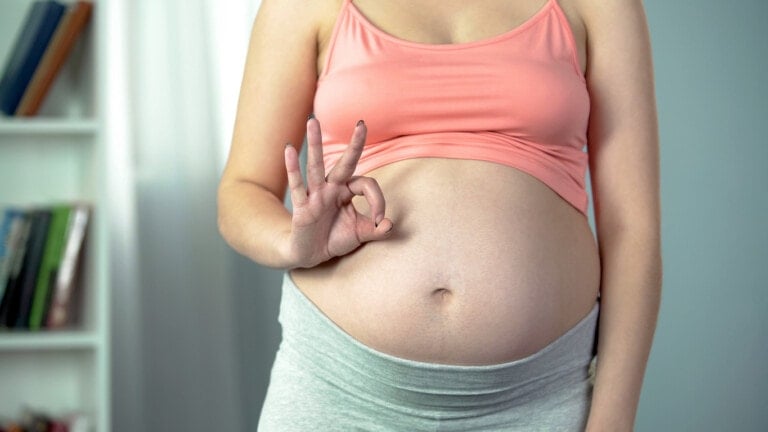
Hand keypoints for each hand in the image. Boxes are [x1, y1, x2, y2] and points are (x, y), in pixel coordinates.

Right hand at [283, 117, 393, 267]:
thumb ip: (377, 230)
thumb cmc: (335, 238)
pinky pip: (298, 185)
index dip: (378, 201)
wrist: (311, 254)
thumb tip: (389, 225)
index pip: (366, 185)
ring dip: (315, 144)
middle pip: (344, 163)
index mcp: (347, 191)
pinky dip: (292, 168)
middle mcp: (332, 188)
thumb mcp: (360, 234)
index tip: (380, 220)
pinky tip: (289, 149)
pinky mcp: (302, 207)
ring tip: (312, 121)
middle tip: (361, 123)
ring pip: (316, 167)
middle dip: (354, 144)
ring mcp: (316, 195)